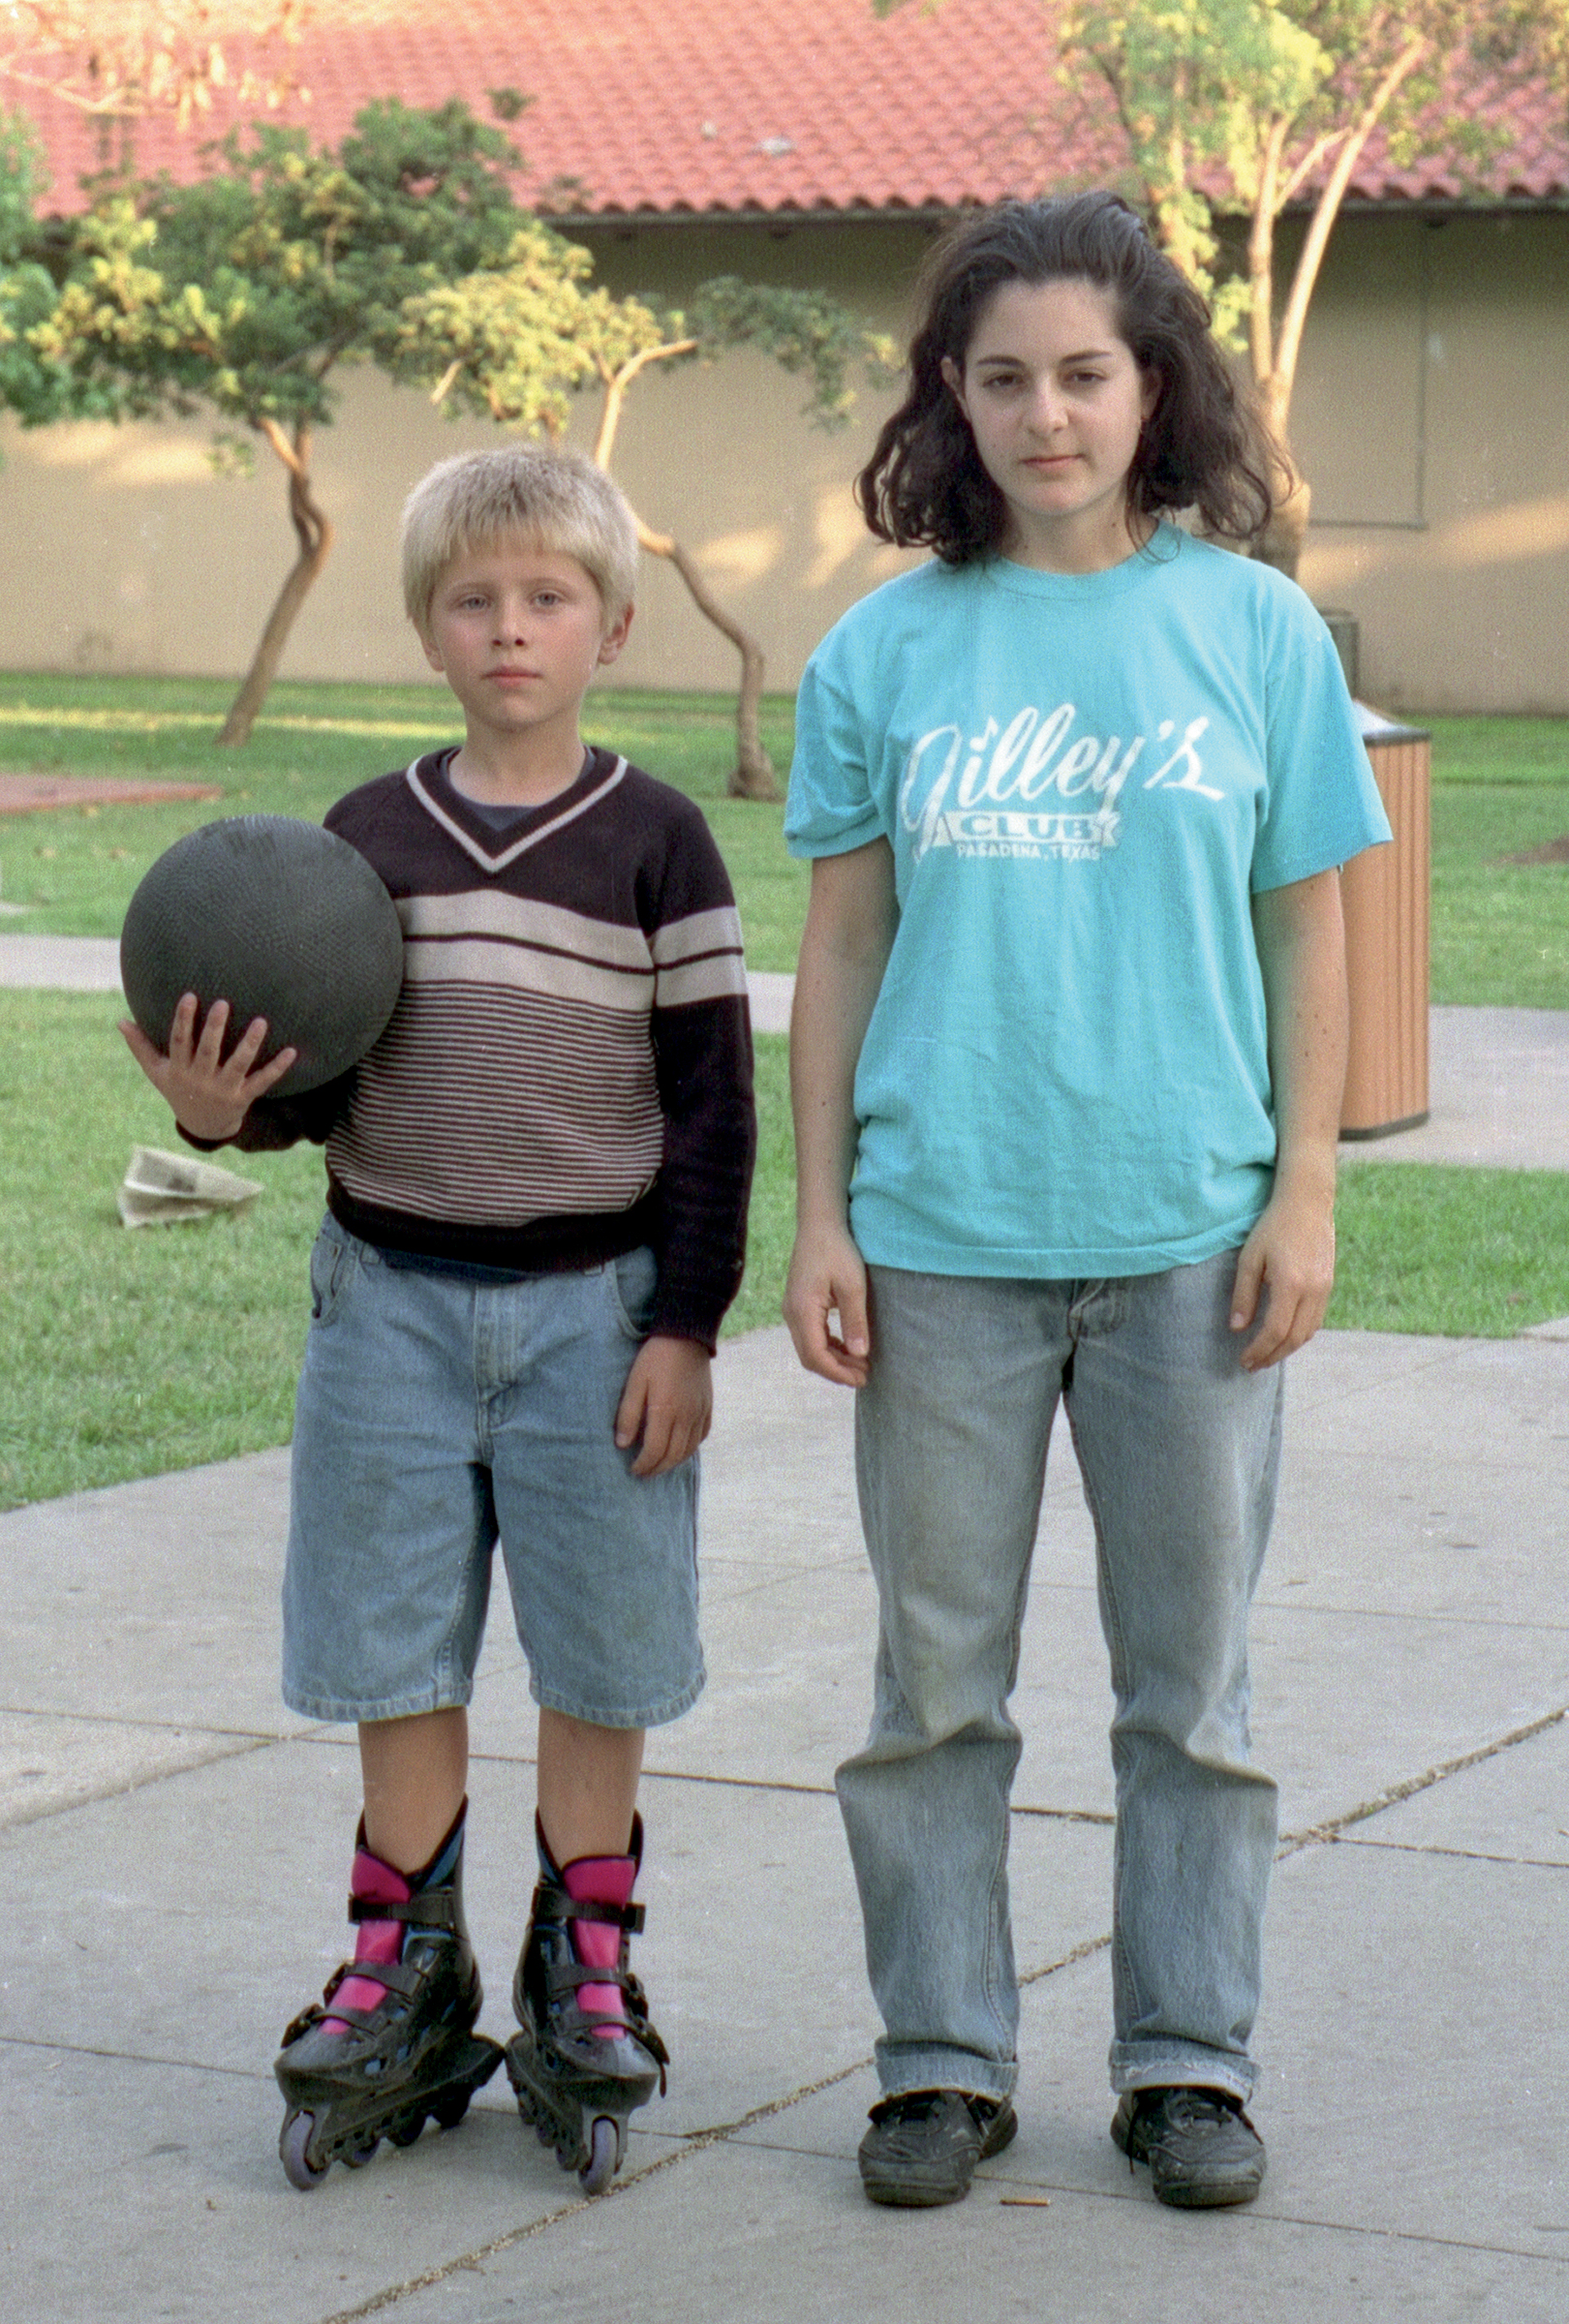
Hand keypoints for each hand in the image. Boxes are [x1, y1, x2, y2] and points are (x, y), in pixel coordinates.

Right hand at [119, 992, 296, 1142]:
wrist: (202, 1126)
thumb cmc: (178, 1090)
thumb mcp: (157, 1072)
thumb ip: (141, 1047)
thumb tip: (120, 1021)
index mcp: (180, 1069)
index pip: (180, 1041)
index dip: (183, 1020)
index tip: (189, 996)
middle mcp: (201, 1079)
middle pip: (208, 1051)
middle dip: (215, 1028)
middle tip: (223, 1002)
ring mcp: (224, 1089)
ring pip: (238, 1064)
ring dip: (250, 1044)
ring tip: (261, 1021)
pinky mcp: (244, 1097)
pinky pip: (262, 1082)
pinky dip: (277, 1068)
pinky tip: (291, 1051)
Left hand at [614, 1335, 712, 1476]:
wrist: (686, 1336)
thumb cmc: (655, 1358)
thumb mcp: (635, 1383)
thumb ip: (628, 1415)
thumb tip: (623, 1444)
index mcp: (665, 1412)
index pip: (655, 1451)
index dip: (644, 1464)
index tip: (633, 1469)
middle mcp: (686, 1417)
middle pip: (673, 1456)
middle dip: (657, 1468)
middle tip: (644, 1472)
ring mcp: (699, 1412)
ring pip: (689, 1449)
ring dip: (673, 1462)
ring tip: (659, 1464)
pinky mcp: (707, 1406)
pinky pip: (701, 1436)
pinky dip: (690, 1448)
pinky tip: (680, 1448)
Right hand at [783, 1217, 870, 1386]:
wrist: (819, 1225)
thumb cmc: (837, 1250)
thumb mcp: (853, 1285)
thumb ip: (855, 1321)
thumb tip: (860, 1354)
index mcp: (802, 1310)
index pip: (815, 1355)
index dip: (838, 1372)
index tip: (861, 1379)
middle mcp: (792, 1314)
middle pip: (810, 1356)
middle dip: (836, 1370)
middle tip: (864, 1376)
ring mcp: (792, 1310)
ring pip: (809, 1347)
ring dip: (833, 1359)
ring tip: (860, 1364)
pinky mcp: (799, 1305)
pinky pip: (810, 1335)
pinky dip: (828, 1346)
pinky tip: (847, 1347)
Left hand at [1230, 1183, 1335, 1370]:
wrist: (1308, 1203)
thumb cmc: (1273, 1227)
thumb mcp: (1250, 1258)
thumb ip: (1244, 1294)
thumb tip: (1237, 1328)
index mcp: (1290, 1284)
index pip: (1275, 1330)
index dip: (1259, 1350)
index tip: (1244, 1360)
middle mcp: (1312, 1290)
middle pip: (1293, 1338)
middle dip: (1272, 1356)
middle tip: (1252, 1365)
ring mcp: (1324, 1288)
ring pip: (1308, 1332)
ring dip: (1286, 1349)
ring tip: (1266, 1355)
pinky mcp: (1328, 1285)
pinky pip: (1315, 1320)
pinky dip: (1299, 1334)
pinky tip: (1283, 1335)